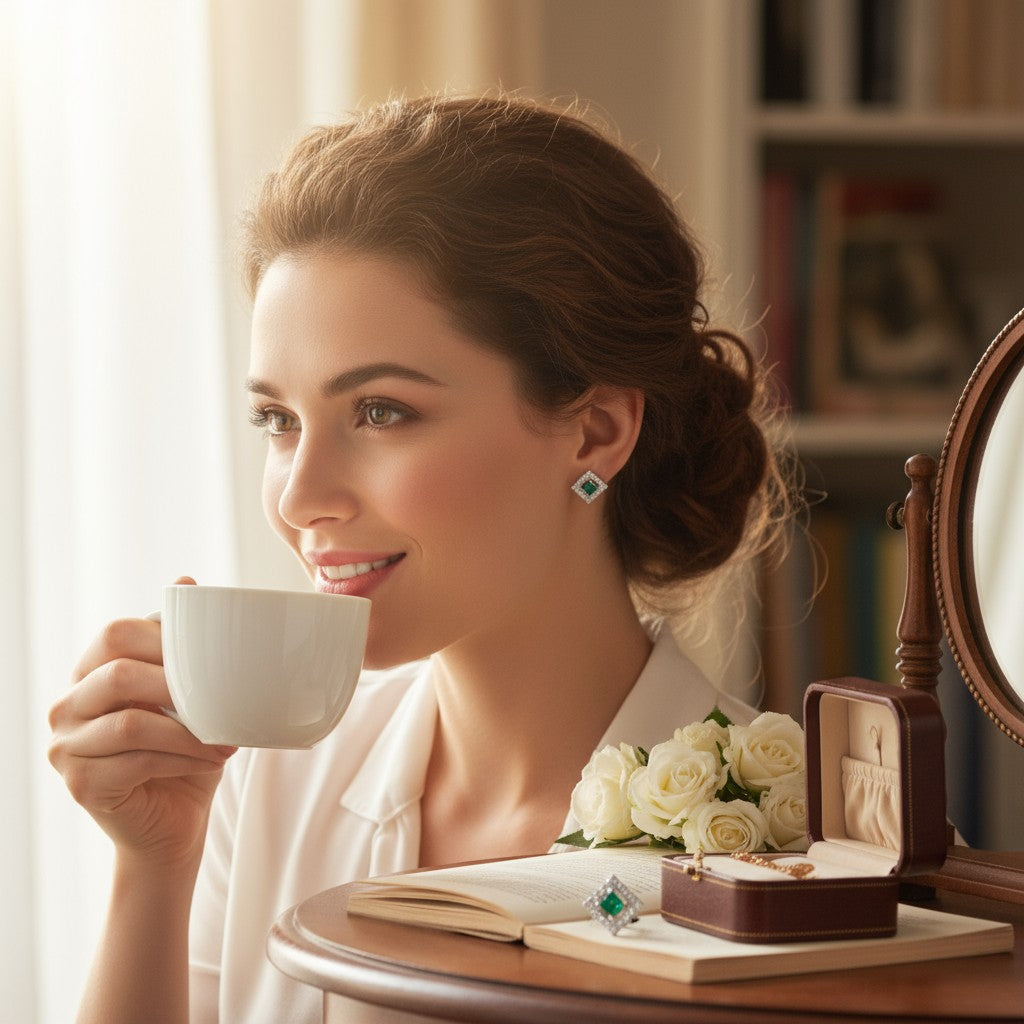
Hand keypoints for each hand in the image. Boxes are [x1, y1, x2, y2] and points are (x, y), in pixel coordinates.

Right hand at [48, 578, 235, 872]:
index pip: (117, 632)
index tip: (213, 660)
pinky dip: (182, 757)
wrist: (175, 823)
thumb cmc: (185, 751)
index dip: (167, 639)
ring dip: (189, 731)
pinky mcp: (79, 784)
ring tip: (226, 740)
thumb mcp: (190, 694)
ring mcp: (65, 746)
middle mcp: (67, 704)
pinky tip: (210, 761)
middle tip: (223, 701)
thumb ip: (183, 646)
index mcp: (91, 671)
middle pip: (117, 673)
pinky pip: (135, 760)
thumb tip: (184, 581)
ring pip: (130, 722)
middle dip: (178, 685)